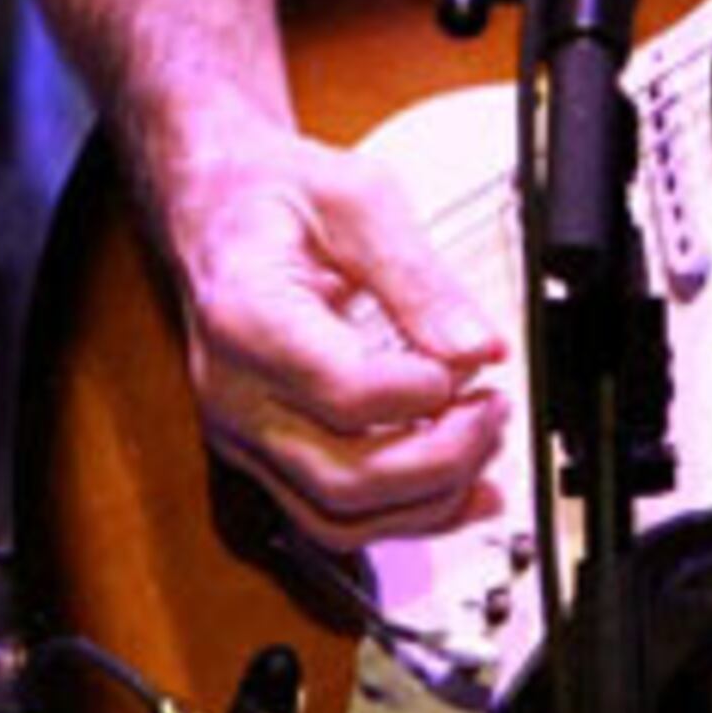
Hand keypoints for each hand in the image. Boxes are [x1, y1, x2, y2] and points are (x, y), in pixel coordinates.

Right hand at [157, 122, 512, 547]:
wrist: (214, 209)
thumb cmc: (276, 194)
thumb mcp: (358, 198)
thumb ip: (419, 276)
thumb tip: (480, 347)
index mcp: (246, 316)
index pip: (342, 390)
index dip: (422, 392)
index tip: (475, 367)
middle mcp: (234, 393)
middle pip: (342, 476)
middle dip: (439, 459)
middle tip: (496, 412)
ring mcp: (242, 434)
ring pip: (336, 518)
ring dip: (427, 502)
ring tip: (486, 451)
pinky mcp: (262, 455)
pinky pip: (328, 514)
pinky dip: (400, 516)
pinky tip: (458, 491)